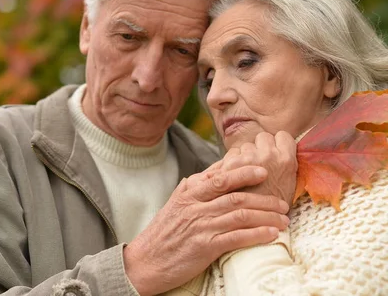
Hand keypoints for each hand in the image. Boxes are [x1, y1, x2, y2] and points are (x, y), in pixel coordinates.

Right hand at [123, 165, 289, 295]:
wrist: (146, 260)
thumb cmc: (165, 231)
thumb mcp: (178, 202)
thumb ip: (198, 186)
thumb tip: (220, 169)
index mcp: (189, 192)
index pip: (221, 175)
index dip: (245, 171)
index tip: (264, 170)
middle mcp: (195, 205)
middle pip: (236, 194)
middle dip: (264, 196)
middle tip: (283, 201)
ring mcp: (200, 225)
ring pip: (240, 214)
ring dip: (267, 216)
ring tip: (284, 219)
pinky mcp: (205, 246)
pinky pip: (237, 237)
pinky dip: (257, 234)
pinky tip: (271, 235)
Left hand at [211, 131, 297, 204]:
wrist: (254, 224)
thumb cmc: (273, 208)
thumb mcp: (288, 185)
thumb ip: (284, 165)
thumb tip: (281, 150)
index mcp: (287, 160)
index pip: (283, 136)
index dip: (278, 143)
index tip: (275, 152)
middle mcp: (269, 155)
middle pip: (263, 137)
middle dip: (260, 147)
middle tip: (259, 165)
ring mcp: (250, 158)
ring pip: (245, 146)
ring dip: (244, 155)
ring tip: (246, 175)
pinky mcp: (233, 164)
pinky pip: (231, 154)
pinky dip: (231, 162)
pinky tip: (234, 177)